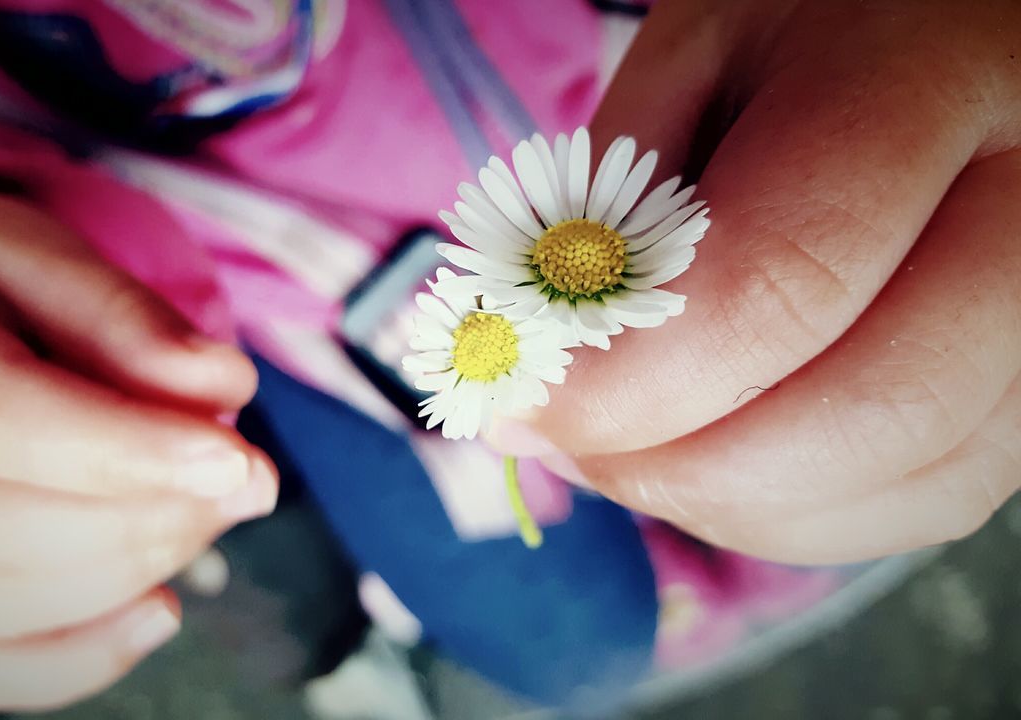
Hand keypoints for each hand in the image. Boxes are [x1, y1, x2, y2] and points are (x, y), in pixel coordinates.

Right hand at [0, 195, 276, 708]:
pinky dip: (87, 657)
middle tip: (245, 478)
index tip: (231, 462)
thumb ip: (127, 315)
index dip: (119, 451)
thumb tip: (221, 391)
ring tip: (213, 505)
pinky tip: (160, 608)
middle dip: (143, 517)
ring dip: (135, 569)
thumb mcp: (42, 246)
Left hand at [495, 0, 1020, 562]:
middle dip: (682, 459)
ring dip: (728, 497)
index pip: (787, 272)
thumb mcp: (684, 70)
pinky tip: (711, 454)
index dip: (637, 374)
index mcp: (938, 75)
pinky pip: (926, 500)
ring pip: (908, 479)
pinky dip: (789, 510)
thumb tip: (531, 376)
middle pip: (876, 405)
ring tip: (629, 440)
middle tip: (570, 437)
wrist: (930, 32)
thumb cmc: (796, 37)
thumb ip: (612, 212)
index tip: (528, 399)